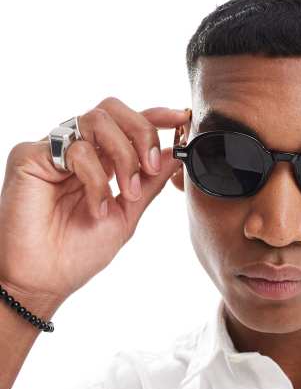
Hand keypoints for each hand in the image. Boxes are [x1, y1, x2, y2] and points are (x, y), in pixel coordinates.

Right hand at [0, 96, 189, 302]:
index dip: (155, 116)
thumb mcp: (127, 214)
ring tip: (128, 193)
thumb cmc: (79, 252)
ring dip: (124, 157)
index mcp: (99, 160)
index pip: (126, 124)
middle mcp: (76, 149)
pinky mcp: (31, 155)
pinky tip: (97, 207)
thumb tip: (176, 154)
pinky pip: (76, 149)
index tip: (182, 119)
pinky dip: (97, 179)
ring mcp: (54, 150)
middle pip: (113, 110)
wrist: (44, 278)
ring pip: (97, 120)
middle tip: (151, 166)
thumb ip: (150, 183)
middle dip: (142, 132)